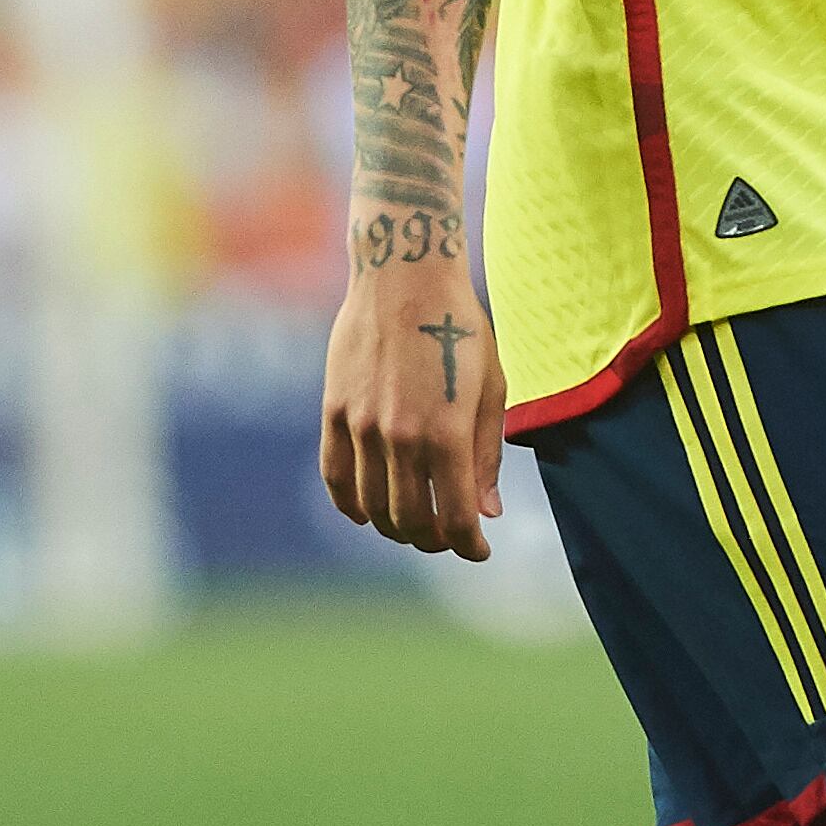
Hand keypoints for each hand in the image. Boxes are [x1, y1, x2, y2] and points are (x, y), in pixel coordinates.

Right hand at [320, 243, 504, 558]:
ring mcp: (361, 426)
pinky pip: (336, 478)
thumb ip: (485, 454)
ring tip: (415, 524)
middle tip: (448, 536)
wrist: (404, 275)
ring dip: (396, 528)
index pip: (454, 518)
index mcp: (447, 433)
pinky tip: (369, 512)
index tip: (479, 550)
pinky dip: (351, 506)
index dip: (469, 545)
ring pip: (372, 508)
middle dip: (434, 540)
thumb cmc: (461, 326)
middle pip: (411, 521)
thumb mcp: (491, 387)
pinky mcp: (334, 412)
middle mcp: (400, 436)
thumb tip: (486, 513)